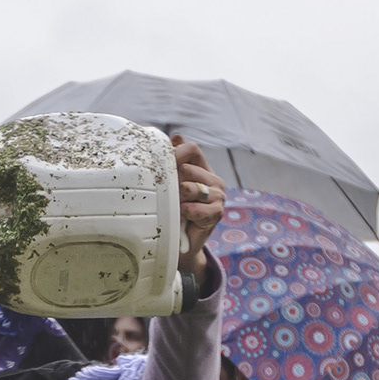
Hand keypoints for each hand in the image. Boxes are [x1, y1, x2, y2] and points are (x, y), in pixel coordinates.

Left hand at [171, 137, 226, 276]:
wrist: (181, 242)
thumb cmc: (173, 211)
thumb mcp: (170, 184)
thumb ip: (173, 160)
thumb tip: (176, 136)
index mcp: (202, 168)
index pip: (192, 149)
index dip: (175, 154)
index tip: (160, 166)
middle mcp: (213, 179)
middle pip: (188, 168)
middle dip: (174, 182)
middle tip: (171, 197)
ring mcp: (218, 195)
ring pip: (191, 187)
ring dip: (179, 199)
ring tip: (178, 208)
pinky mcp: (217, 212)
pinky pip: (196, 207)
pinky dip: (187, 212)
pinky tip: (185, 217)